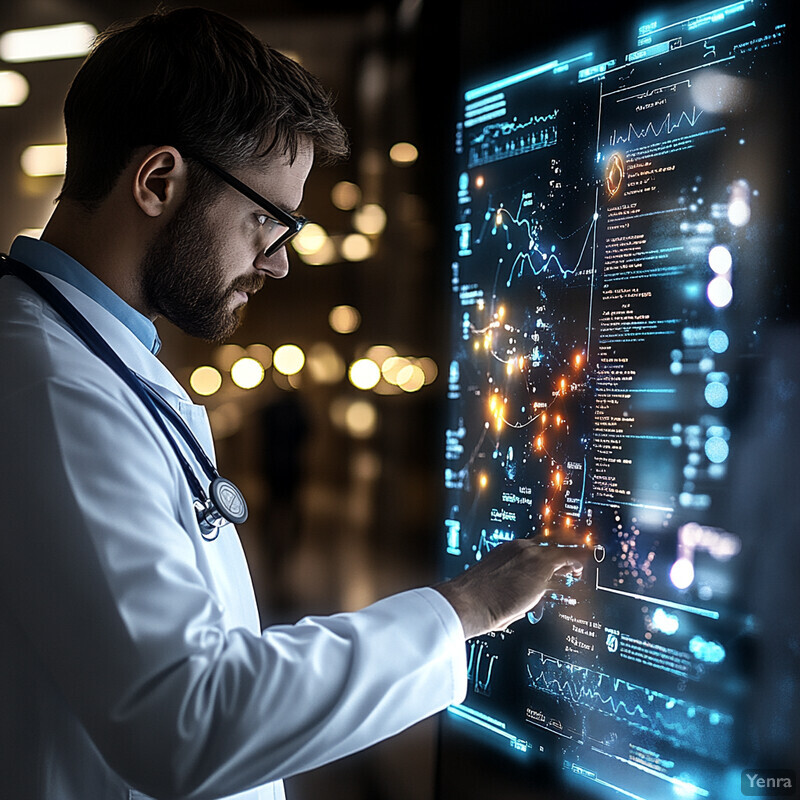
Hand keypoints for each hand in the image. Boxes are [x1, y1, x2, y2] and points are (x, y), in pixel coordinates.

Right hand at [435, 540, 586, 638]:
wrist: (468, 601)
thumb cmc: (474, 602)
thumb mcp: (494, 588)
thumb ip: (510, 588)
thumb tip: (521, 601)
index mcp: (505, 551)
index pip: (533, 548)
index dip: (546, 554)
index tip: (553, 562)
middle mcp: (519, 547)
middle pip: (549, 542)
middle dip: (563, 548)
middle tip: (573, 556)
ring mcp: (530, 554)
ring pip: (560, 548)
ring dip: (571, 558)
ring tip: (580, 567)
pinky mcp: (541, 565)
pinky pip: (567, 558)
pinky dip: (577, 562)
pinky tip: (581, 569)